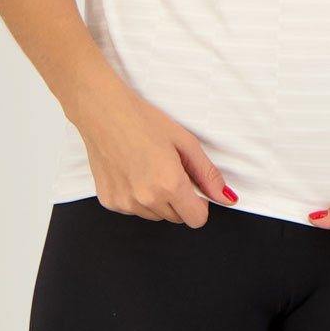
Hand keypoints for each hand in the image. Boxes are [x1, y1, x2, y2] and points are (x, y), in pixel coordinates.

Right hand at [73, 83, 238, 226]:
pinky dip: (137, 196)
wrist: (103, 111)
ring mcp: (125, 204)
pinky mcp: (110, 202)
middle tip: (169, 167)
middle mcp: (146, 199)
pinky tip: (132, 170)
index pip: (197, 219)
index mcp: (169, 184)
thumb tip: (227, 197)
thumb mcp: (184, 141)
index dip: (200, 203)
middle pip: (177, 218)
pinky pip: (134, 210)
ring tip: (149, 166)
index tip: (193, 186)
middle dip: (179, 198)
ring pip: (155, 214)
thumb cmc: (142, 120)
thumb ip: (208, 174)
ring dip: (158, 198)